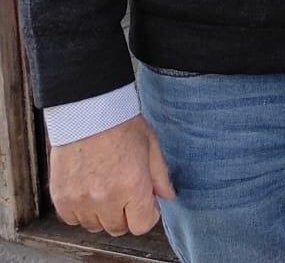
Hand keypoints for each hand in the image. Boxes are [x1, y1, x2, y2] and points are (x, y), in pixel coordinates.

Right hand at [49, 114, 174, 237]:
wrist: (88, 112)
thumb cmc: (121, 125)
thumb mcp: (151, 147)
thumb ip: (160, 176)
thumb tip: (167, 196)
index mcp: (132, 187)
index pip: (141, 225)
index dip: (147, 215)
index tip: (146, 204)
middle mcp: (105, 198)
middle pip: (118, 228)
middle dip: (126, 215)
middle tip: (126, 195)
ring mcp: (80, 200)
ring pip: (94, 226)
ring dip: (102, 214)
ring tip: (106, 190)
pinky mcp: (61, 197)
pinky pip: (71, 219)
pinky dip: (80, 211)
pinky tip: (88, 192)